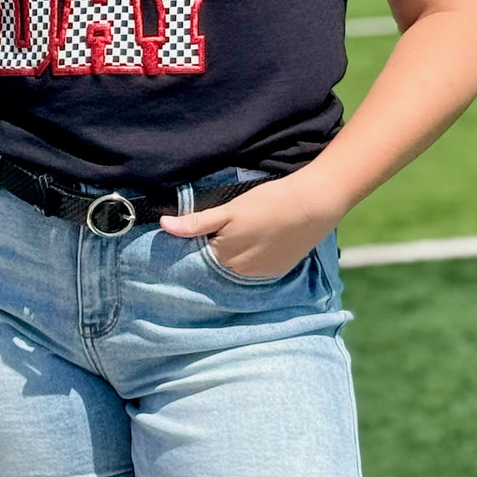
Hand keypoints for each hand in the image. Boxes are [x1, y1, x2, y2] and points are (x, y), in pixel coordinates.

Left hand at [160, 174, 342, 279]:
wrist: (313, 205)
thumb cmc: (268, 202)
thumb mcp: (230, 209)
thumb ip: (196, 222)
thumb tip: (163, 225)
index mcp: (224, 256)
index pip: (197, 255)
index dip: (195, 242)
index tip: (194, 230)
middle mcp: (239, 272)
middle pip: (216, 262)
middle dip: (213, 248)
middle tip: (223, 226)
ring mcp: (260, 274)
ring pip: (235, 266)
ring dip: (233, 255)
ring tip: (244, 232)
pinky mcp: (277, 272)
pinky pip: (255, 270)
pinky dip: (252, 258)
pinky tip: (259, 241)